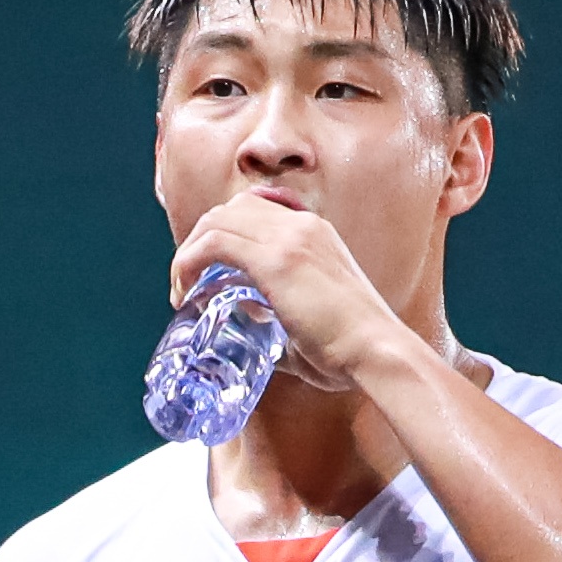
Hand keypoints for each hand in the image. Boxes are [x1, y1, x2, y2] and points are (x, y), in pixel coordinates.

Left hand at [169, 190, 415, 391]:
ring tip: (183, 287)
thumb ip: (278, 317)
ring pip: (216, 221)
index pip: (256, 210)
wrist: (377, 352)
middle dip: (202, 240)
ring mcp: (288, 238)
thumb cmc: (352, 350)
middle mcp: (302, 225)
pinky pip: (213, 244)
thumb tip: (251, 326)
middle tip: (191, 280)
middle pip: (231, 209)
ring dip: (190, 251)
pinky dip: (189, 263)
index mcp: (316, 233)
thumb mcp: (311, 320)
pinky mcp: (274, 260)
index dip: (225, 234)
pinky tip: (185, 291)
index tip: (212, 271)